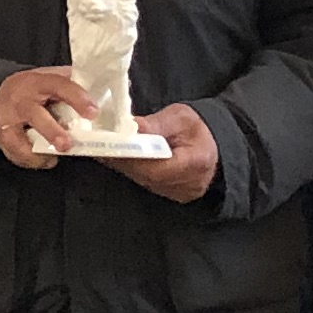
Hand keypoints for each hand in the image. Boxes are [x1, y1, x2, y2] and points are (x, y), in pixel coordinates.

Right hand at [0, 65, 97, 168]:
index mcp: (39, 82)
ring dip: (39, 154)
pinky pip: (17, 154)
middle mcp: (21, 100)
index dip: (77, 98)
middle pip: (36, 116)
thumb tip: (102, 90)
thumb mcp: (50, 79)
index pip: (59, 86)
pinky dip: (33, 161)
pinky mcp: (2, 137)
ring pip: (21, 141)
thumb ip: (71, 83)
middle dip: (52, 132)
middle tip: (67, 145)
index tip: (93, 112)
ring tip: (53, 158)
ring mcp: (8, 120)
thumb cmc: (33, 90)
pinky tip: (44, 159)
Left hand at [97, 100, 217, 205]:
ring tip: (105, 147)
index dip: (133, 157)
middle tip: (101, 143)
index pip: (159, 168)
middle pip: (147, 176)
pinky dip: (131, 169)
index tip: (114, 144)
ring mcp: (179, 193)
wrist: (211, 145)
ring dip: (123, 164)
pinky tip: (117, 156)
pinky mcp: (169, 194)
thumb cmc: (197, 129)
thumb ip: (157, 124)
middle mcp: (188, 184)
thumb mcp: (181, 118)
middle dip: (122, 159)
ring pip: (143, 181)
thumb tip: (132, 126)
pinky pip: (145, 183)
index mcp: (195, 163)